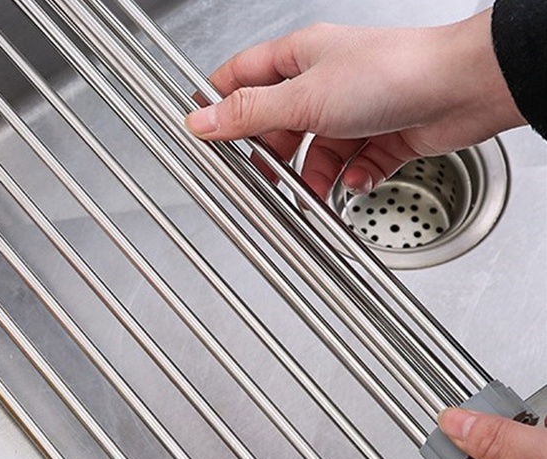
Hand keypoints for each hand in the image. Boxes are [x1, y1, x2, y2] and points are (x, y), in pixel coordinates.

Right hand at [185, 9, 525, 199]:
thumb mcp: (304, 98)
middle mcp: (325, 80)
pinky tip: (353, 182)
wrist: (464, 89)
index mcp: (300, 57)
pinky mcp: (383, 134)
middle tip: (260, 178)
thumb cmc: (393, 73)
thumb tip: (201, 120)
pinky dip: (350, 179)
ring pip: (316, 150)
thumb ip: (249, 114)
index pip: (242, 76)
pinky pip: (353, 165)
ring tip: (312, 193)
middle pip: (278, 122)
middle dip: (270, 155)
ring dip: (313, 176)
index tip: (203, 133)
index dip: (219, 103)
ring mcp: (355, 108)